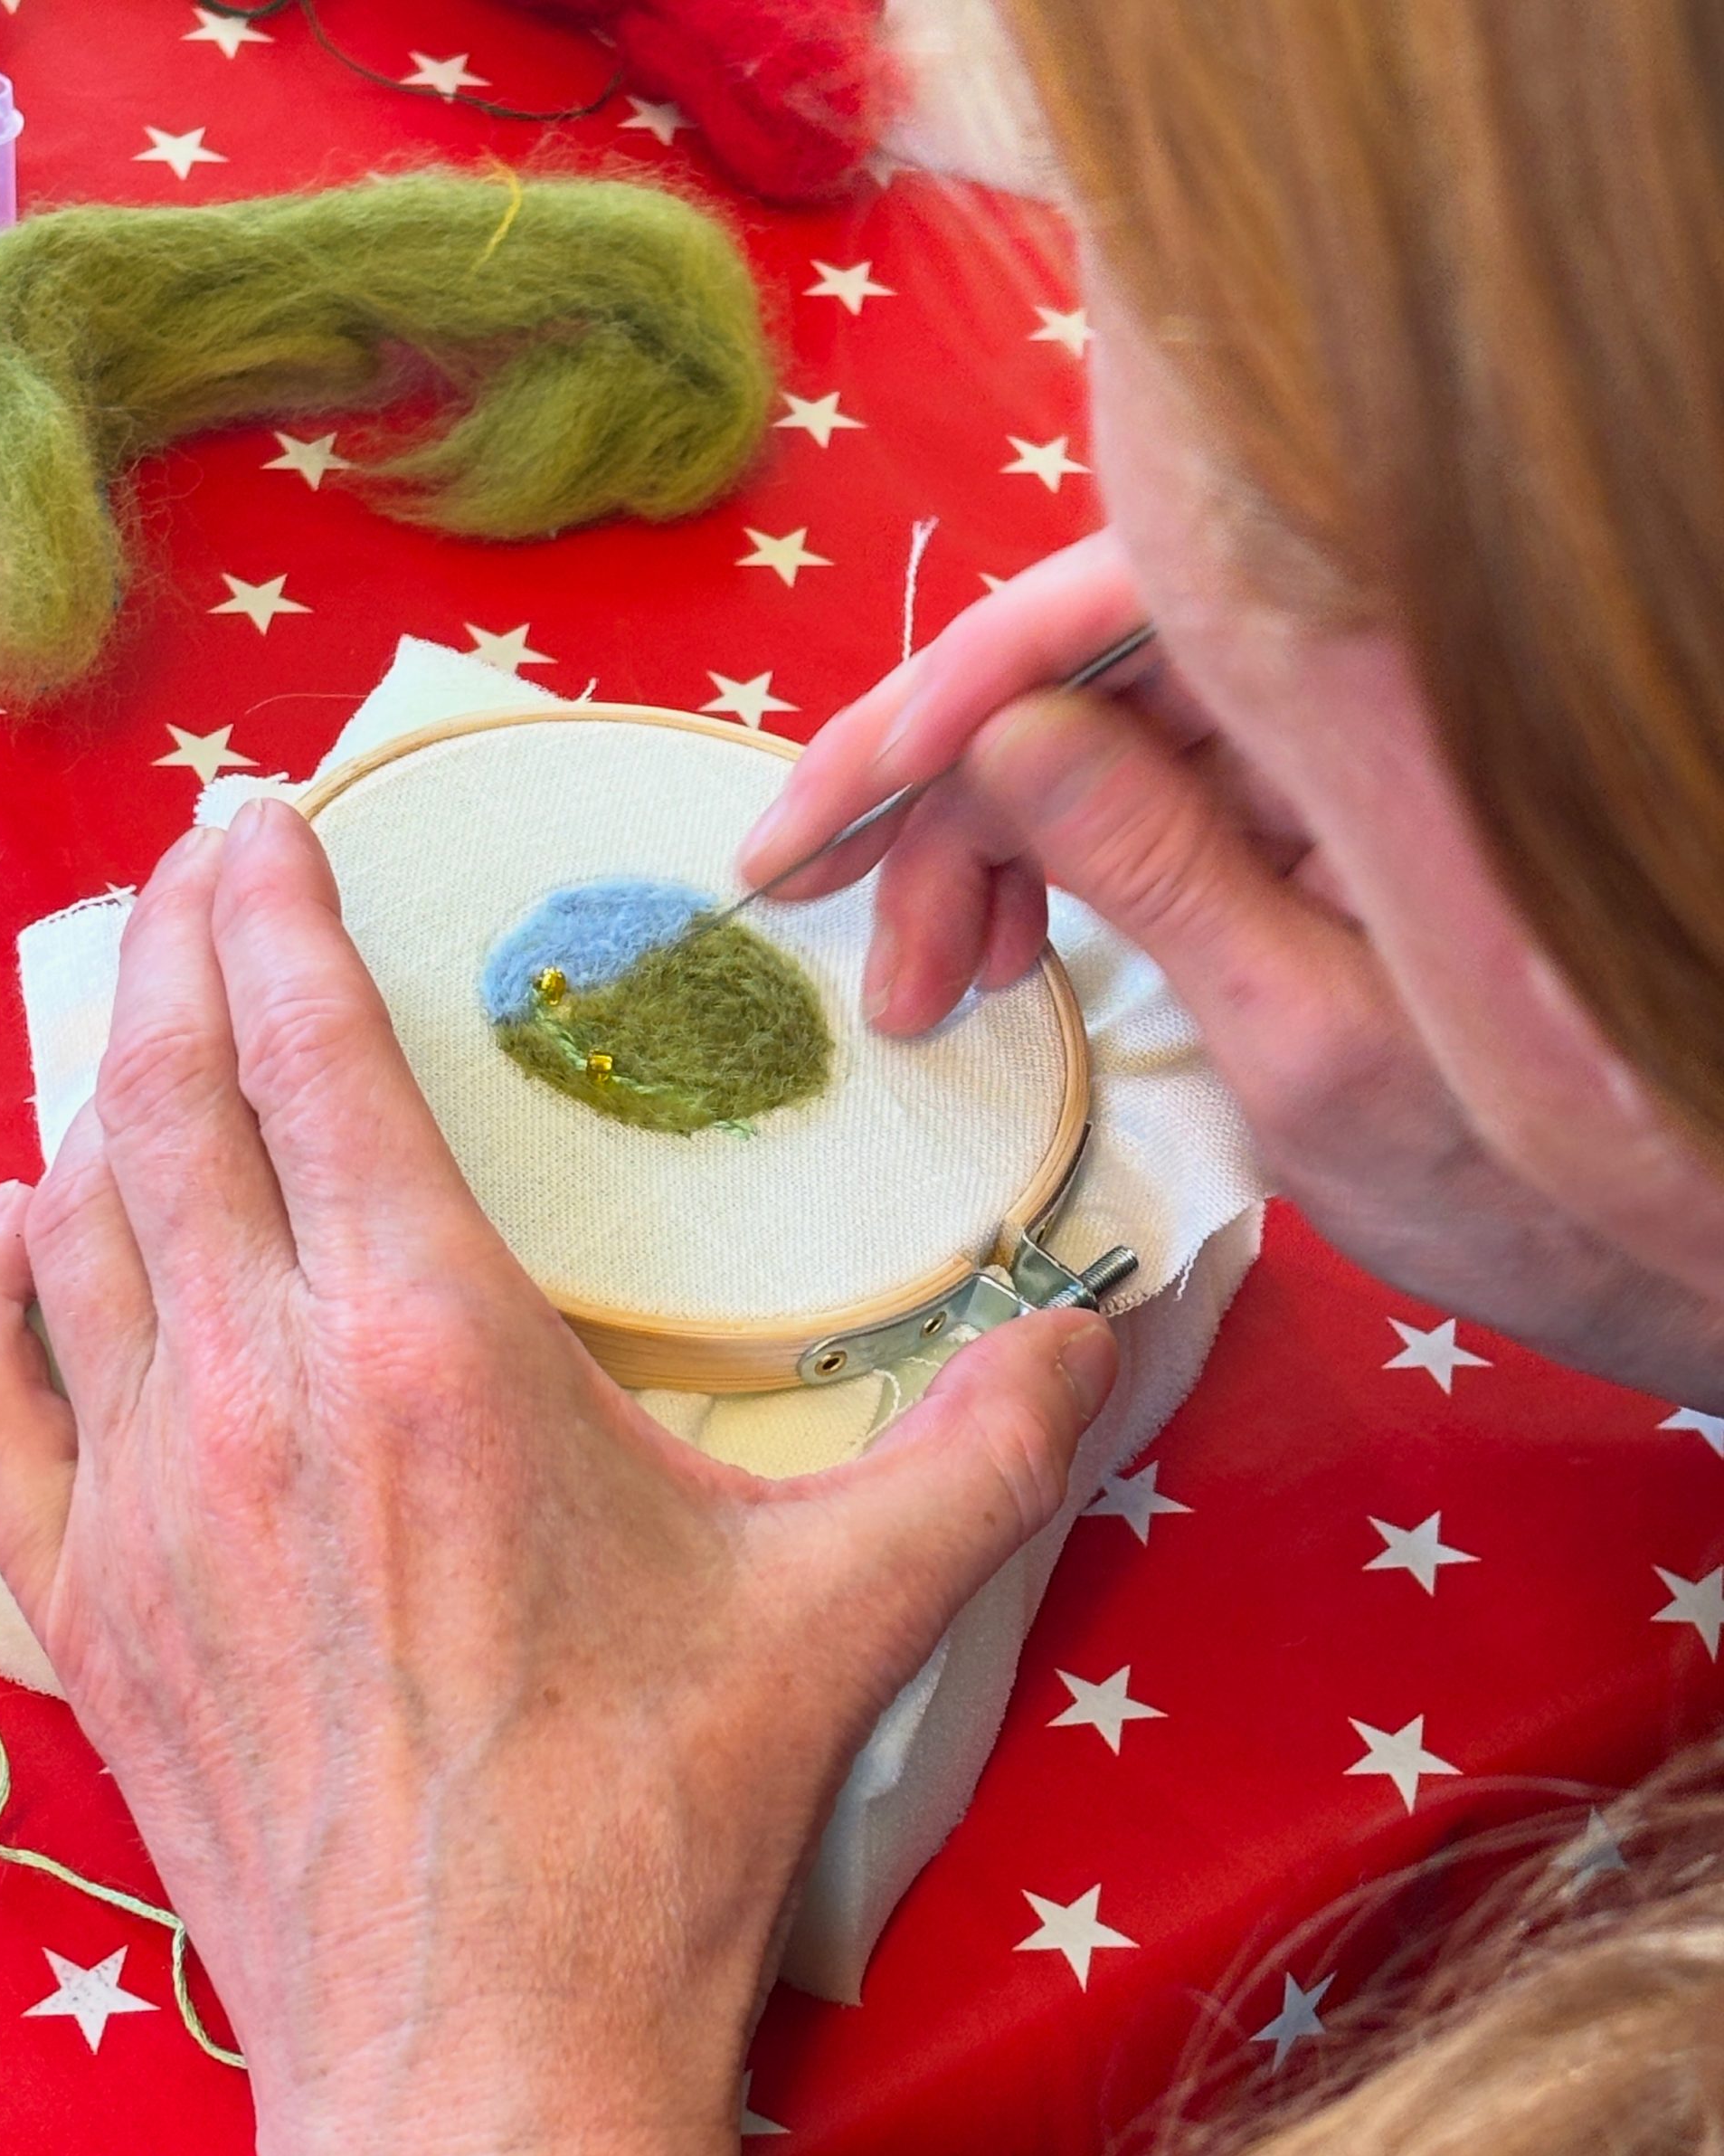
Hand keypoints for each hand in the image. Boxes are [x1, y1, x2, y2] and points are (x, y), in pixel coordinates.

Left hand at [0, 802, 1116, 2155]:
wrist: (480, 2063)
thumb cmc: (656, 1824)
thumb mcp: (851, 1612)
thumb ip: (986, 1445)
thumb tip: (1106, 1325)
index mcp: (430, 1359)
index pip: (312, 1067)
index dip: (270, 919)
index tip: (253, 822)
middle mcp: (258, 1397)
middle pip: (170, 1108)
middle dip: (169, 955)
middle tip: (191, 863)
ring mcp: (147, 1503)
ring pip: (78, 1231)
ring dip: (99, 1095)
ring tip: (130, 1017)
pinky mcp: (92, 1610)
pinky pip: (3, 1397)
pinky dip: (5, 1287)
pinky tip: (21, 1230)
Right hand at [743, 532, 1723, 1406]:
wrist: (1657, 1244)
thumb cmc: (1520, 1174)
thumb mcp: (1309, 1042)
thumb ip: (1157, 872)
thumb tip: (992, 736)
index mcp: (1374, 719)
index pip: (1124, 614)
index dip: (948, 700)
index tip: (826, 817)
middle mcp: (1349, 699)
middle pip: (1085, 671)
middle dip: (932, 795)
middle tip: (811, 912)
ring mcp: (1323, 758)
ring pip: (1093, 741)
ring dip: (973, 852)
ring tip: (915, 996)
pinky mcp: (1304, 822)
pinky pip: (1140, 806)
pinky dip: (1043, 878)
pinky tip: (998, 967)